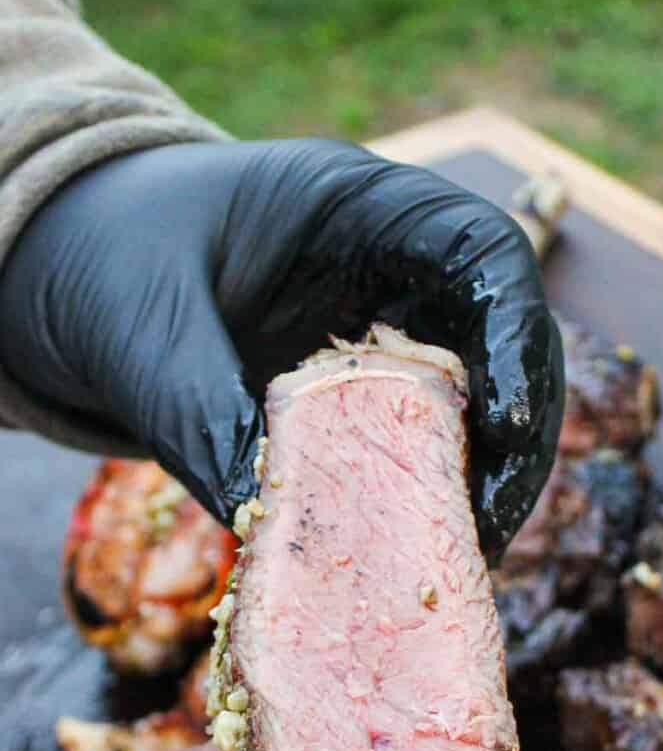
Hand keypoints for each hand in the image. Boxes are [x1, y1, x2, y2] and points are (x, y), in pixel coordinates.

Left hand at [0, 139, 563, 560]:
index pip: (478, 247)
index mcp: (351, 201)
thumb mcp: (141, 328)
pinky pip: (416, 433)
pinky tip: (413, 542)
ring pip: (473, 391)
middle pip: (500, 333)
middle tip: (490, 520)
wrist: (55, 265)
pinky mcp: (355, 382)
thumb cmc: (98, 257)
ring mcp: (377, 320)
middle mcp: (386, 259)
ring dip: (480, 470)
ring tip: (461, 549)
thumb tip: (265, 517)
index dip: (517, 328)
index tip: (508, 423)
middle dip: (512, 429)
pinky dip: (425, 487)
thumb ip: (200, 413)